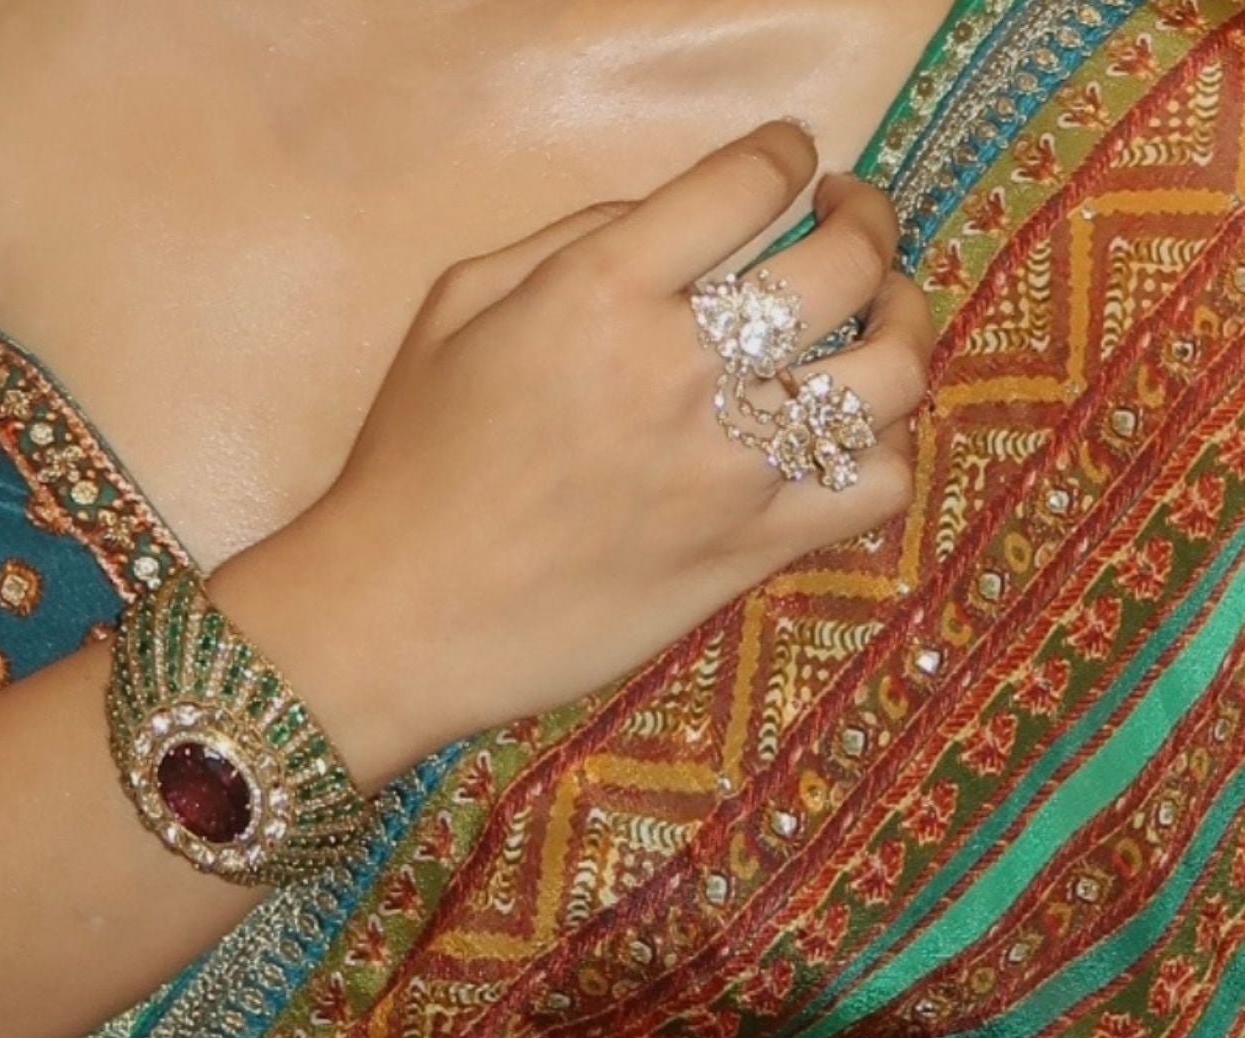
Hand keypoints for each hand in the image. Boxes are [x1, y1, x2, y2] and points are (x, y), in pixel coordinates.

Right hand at [206, 125, 934, 788]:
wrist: (398, 619)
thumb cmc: (409, 468)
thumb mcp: (455, 309)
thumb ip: (570, 242)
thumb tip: (668, 222)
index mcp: (603, 293)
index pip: (749, 182)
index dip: (784, 153)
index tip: (788, 161)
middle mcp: (682, 372)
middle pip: (844, 264)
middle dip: (865, 219)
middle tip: (849, 221)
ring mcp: (727, 471)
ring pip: (889, 374)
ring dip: (903, 327)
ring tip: (883, 320)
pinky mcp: (745, 554)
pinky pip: (873, 488)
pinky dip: (882, 452)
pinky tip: (848, 439)